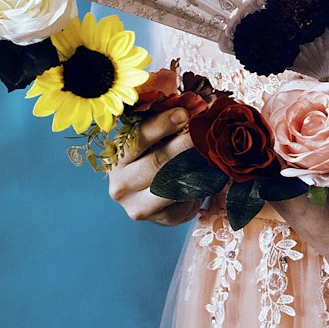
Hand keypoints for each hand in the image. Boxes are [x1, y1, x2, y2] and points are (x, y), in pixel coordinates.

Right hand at [108, 108, 203, 225]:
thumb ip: (163, 127)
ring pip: (171, 184)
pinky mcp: (159, 219)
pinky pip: (183, 200)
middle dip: (183, 145)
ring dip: (194, 166)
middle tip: (203, 132)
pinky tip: (209, 173)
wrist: (153, 199)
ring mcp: (136, 205)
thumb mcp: (152, 142)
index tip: (184, 114)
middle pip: (156, 163)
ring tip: (211, 151)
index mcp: (117, 156)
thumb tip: (191, 108)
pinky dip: (199, 185)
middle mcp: (120, 183)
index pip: (137, 138)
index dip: (162, 125)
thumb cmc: (153, 159)